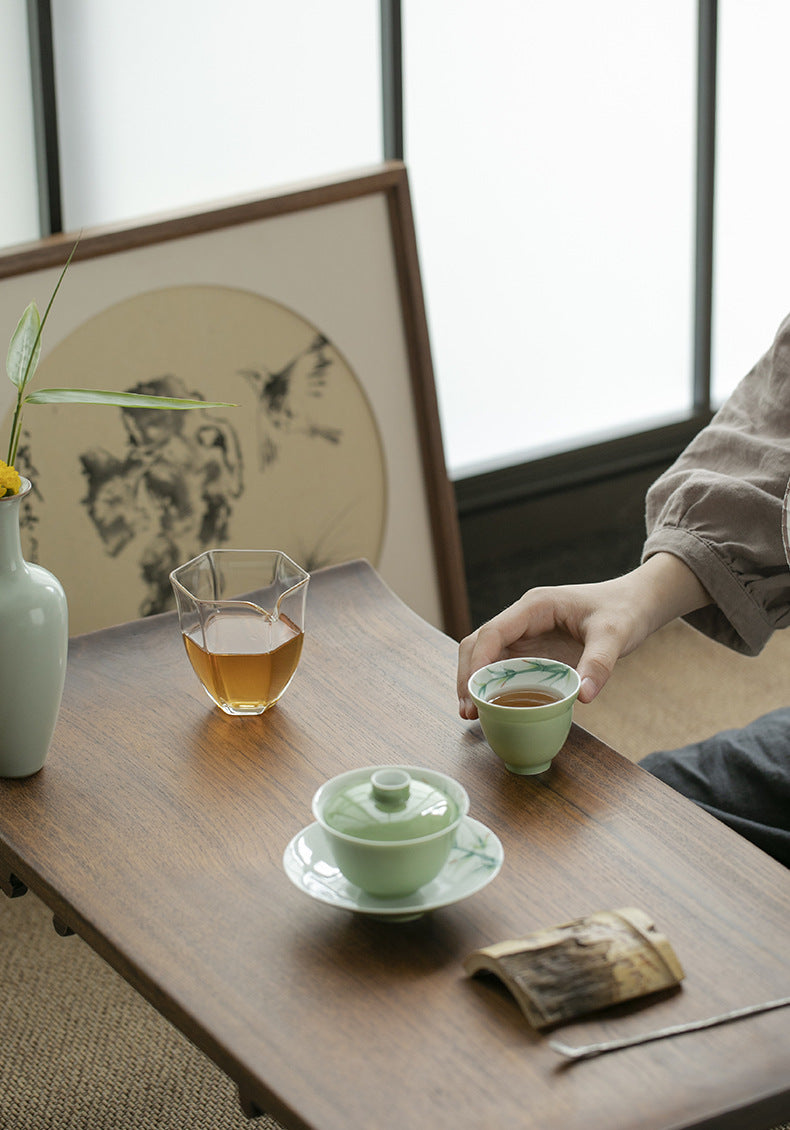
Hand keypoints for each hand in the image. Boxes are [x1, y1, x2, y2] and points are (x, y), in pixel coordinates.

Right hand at [456, 553, 709, 718]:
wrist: (635, 604)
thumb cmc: (623, 611)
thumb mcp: (615, 635)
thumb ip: (599, 663)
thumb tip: (583, 698)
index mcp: (535, 607)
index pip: (493, 632)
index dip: (477, 662)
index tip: (473, 692)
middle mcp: (523, 619)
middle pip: (478, 644)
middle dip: (467, 676)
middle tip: (468, 711)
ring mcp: (525, 634)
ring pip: (485, 656)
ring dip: (475, 682)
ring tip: (472, 715)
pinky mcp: (533, 650)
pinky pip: (504, 667)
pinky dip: (493, 686)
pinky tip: (492, 709)